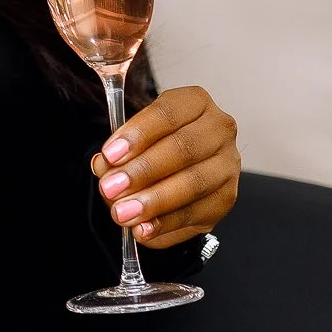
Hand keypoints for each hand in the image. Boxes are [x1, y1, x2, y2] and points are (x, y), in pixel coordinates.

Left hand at [91, 85, 239, 251]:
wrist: (180, 164)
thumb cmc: (156, 143)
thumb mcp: (135, 135)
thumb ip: (118, 149)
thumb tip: (104, 167)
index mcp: (196, 103)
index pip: (168, 113)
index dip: (137, 134)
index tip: (110, 154)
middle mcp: (219, 131)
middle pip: (183, 149)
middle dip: (142, 171)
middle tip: (111, 188)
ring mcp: (227, 166)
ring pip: (193, 184)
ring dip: (153, 202)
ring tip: (122, 212)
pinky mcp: (225, 199)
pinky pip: (196, 215)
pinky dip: (165, 225)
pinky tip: (142, 229)